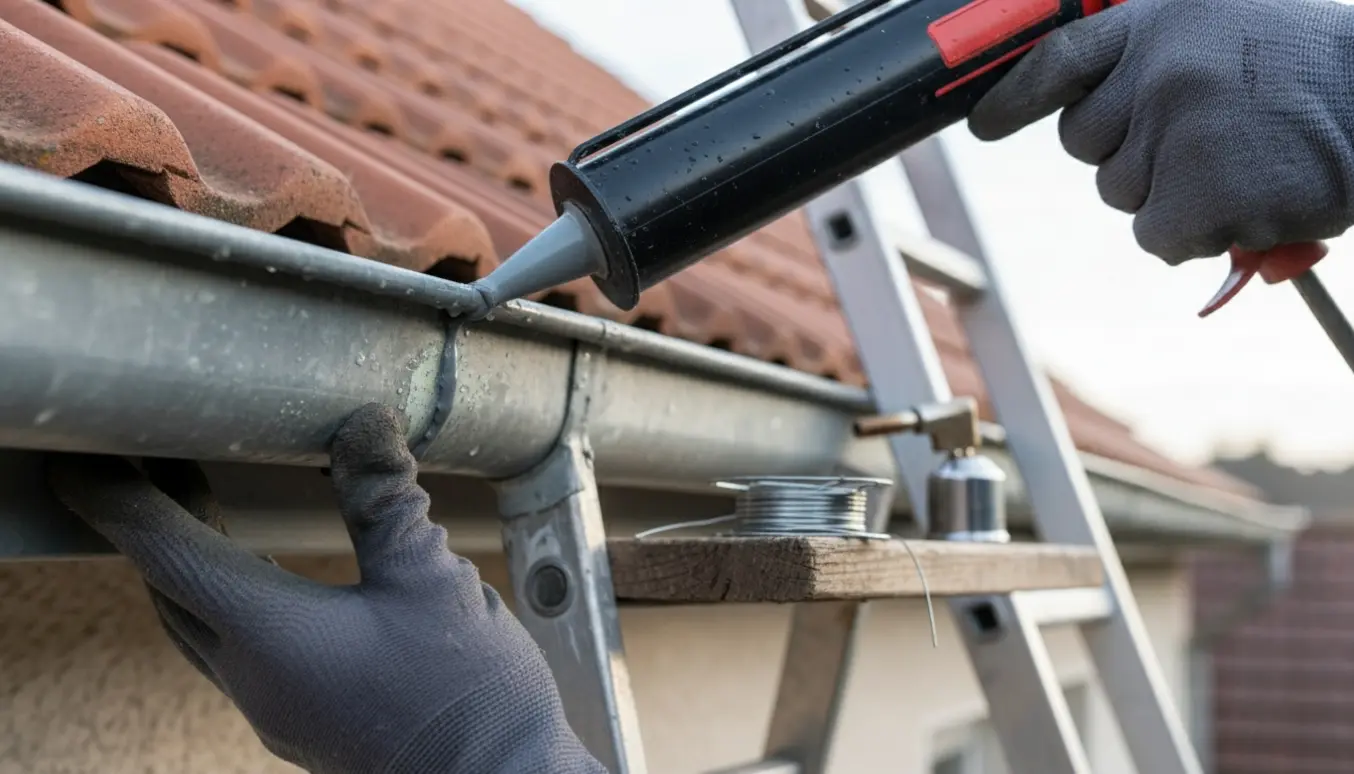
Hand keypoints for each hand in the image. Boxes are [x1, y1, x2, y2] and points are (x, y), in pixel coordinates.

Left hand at [45, 404, 605, 773]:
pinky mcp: (304, 720)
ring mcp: (276, 707)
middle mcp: (256, 678)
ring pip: (203, 625)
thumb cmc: (467, 696)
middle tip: (151, 463)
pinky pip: (240, 651)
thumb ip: (386, 501)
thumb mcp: (432, 581)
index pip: (168, 555)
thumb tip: (365, 427)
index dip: (119, 502)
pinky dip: (233, 599)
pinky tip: (271, 577)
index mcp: (273, 637)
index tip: (83, 464)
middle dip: (153, 525)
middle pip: (172, 592)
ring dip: (192, 563)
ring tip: (204, 503)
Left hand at [968, 0, 1353, 263]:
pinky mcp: (1192, 198)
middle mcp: (1153, 75)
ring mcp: (1170, 137)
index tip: (982, 125)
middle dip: (1127, 151)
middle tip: (1200, 137)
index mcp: (1156, 24)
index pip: (1057, 61)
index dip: (1013, 97)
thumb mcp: (1226, 27)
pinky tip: (1245, 198)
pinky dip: (1194, 232)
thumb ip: (1155, 56)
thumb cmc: (1312, 68)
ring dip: (1169, 192)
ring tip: (1239, 159)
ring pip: (1120, 192)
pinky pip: (1156, 235)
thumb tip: (1083, 105)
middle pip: (1085, 142)